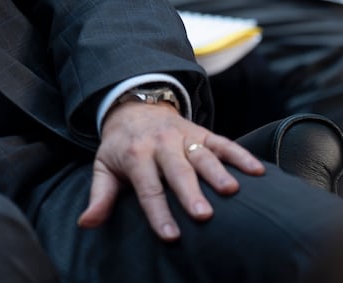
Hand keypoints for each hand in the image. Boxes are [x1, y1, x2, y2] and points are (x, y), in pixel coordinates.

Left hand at [78, 99, 263, 240]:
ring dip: (218, 172)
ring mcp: (184, 137)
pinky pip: (224, 142)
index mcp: (135, 155)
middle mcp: (161, 144)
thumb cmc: (120, 146)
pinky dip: (241, 155)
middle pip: (177, 171)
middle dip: (190, 193)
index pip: (148, 189)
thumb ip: (99, 196)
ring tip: (231, 192)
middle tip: (203, 215)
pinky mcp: (202, 132)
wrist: (133, 107)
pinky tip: (257, 171)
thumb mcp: (103, 166)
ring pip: (203, 155)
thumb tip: (86, 223)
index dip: (158, 213)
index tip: (170, 236)